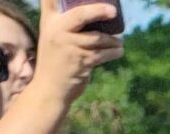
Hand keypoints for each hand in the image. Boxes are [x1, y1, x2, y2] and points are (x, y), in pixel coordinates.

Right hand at [30, 0, 120, 115]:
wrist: (50, 88)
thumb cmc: (54, 60)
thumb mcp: (52, 36)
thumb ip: (61, 22)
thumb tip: (89, 12)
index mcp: (50, 21)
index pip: (50, 0)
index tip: (96, 3)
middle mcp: (57, 30)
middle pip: (81, 14)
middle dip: (98, 10)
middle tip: (113, 11)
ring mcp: (69, 46)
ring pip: (97, 38)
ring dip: (112, 40)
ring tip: (119, 42)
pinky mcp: (81, 62)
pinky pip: (102, 54)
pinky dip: (113, 52)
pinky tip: (119, 51)